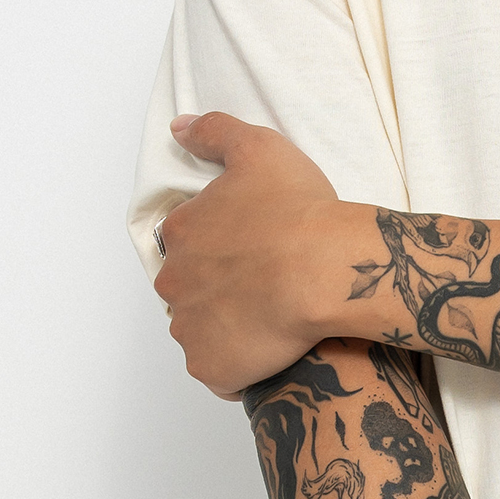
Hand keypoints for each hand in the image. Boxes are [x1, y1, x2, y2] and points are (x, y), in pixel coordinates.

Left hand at [153, 113, 358, 396]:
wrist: (325, 269)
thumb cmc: (297, 209)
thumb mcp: (259, 148)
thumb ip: (214, 132)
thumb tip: (178, 128)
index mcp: (182, 231)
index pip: (189, 240)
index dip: (222, 243)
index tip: (253, 246)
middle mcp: (174, 281)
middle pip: (189, 286)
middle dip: (218, 286)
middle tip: (264, 283)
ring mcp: (190, 328)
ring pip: (201, 328)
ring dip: (227, 325)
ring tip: (271, 319)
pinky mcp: (211, 366)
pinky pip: (219, 370)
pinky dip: (237, 364)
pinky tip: (269, 352)